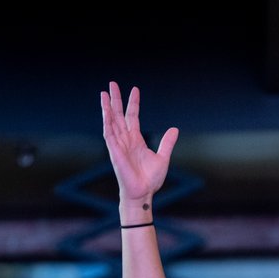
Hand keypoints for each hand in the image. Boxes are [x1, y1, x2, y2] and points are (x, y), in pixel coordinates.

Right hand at [101, 82, 177, 205]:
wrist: (143, 193)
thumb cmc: (150, 180)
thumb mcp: (163, 157)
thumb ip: (167, 142)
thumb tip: (174, 129)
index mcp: (136, 140)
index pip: (132, 117)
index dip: (133, 103)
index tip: (135, 90)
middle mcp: (126, 140)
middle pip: (119, 115)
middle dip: (116, 100)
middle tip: (112, 84)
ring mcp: (119, 145)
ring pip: (111, 122)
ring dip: (107, 108)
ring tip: (104, 93)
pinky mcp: (114, 152)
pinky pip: (109, 134)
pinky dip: (107, 122)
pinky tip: (105, 111)